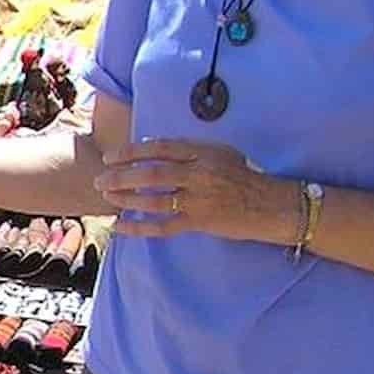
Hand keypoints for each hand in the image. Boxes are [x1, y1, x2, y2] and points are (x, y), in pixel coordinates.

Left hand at [95, 140, 297, 243]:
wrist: (273, 205)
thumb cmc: (246, 176)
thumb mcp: (221, 153)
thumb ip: (189, 150)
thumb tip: (152, 147)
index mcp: (205, 153)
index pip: (160, 148)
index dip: (131, 152)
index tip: (111, 156)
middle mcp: (200, 174)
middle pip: (152, 174)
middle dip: (121, 176)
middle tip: (100, 179)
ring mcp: (199, 200)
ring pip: (154, 200)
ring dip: (126, 199)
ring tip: (107, 197)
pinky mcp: (200, 222)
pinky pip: (162, 226)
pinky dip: (139, 226)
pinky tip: (120, 226)